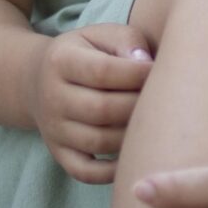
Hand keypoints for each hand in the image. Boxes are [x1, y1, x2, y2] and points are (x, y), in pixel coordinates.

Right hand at [31, 24, 151, 184]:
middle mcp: (52, 97)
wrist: (42, 79)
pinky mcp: (59, 153)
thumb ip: (127, 42)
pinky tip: (134, 155)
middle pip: (102, 109)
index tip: (160, 71)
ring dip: (132, 136)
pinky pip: (85, 172)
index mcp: (61, 61)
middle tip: (165, 101)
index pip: (103, 71)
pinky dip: (112, 172)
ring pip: (98, 142)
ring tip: (154, 123)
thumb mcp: (103, 35)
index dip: (138, 74)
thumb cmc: (88, 54)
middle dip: (139, 106)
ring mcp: (53, 129)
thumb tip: (146, 64)